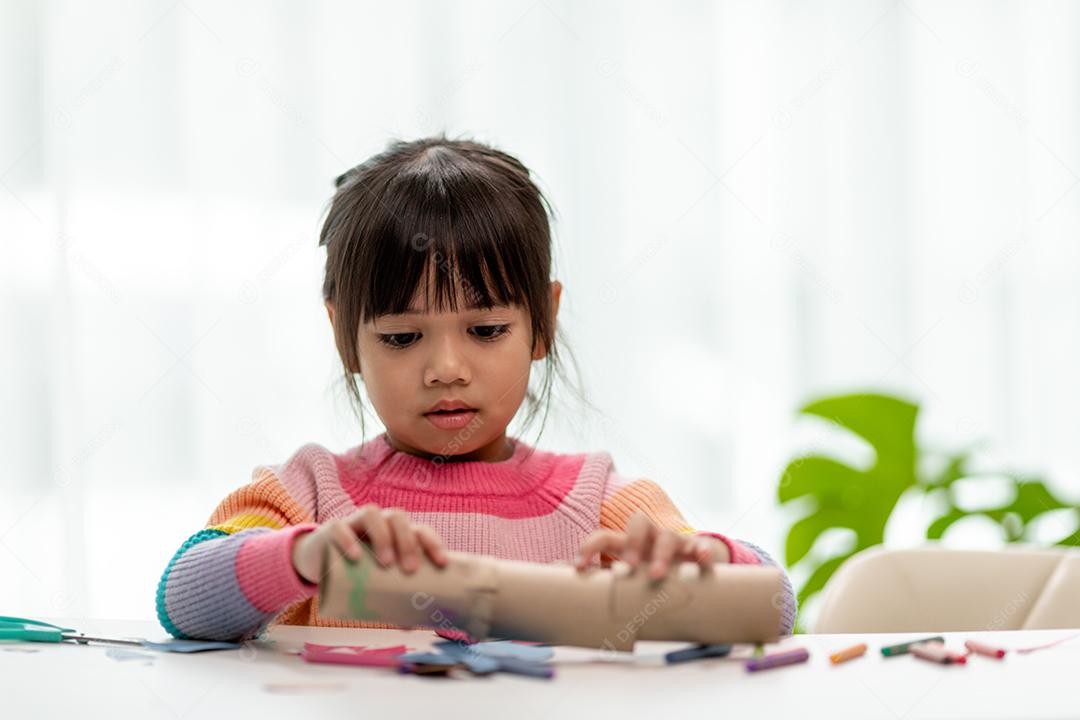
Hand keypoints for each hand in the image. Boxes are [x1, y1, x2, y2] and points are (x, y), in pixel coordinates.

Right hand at [291, 504, 449, 584]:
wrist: (319, 560)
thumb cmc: (357, 569)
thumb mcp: (375, 580)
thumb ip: (391, 597)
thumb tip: (410, 626)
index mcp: (396, 532)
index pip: (420, 530)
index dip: (433, 543)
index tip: (441, 564)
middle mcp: (379, 521)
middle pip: (398, 518)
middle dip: (407, 542)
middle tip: (409, 570)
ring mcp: (354, 522)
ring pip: (372, 514)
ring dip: (383, 536)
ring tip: (386, 563)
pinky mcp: (332, 528)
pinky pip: (340, 527)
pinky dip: (349, 540)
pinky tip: (355, 557)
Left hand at [573, 511, 729, 579]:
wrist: (690, 568)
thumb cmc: (649, 573)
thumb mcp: (627, 576)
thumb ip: (599, 577)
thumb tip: (557, 574)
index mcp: (628, 544)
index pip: (605, 536)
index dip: (589, 547)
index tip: (579, 568)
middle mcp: (650, 538)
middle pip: (638, 522)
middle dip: (632, 542)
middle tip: (628, 567)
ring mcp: (674, 542)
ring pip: (668, 535)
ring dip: (661, 553)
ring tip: (658, 574)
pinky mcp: (696, 551)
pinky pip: (701, 546)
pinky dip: (701, 551)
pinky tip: (701, 560)